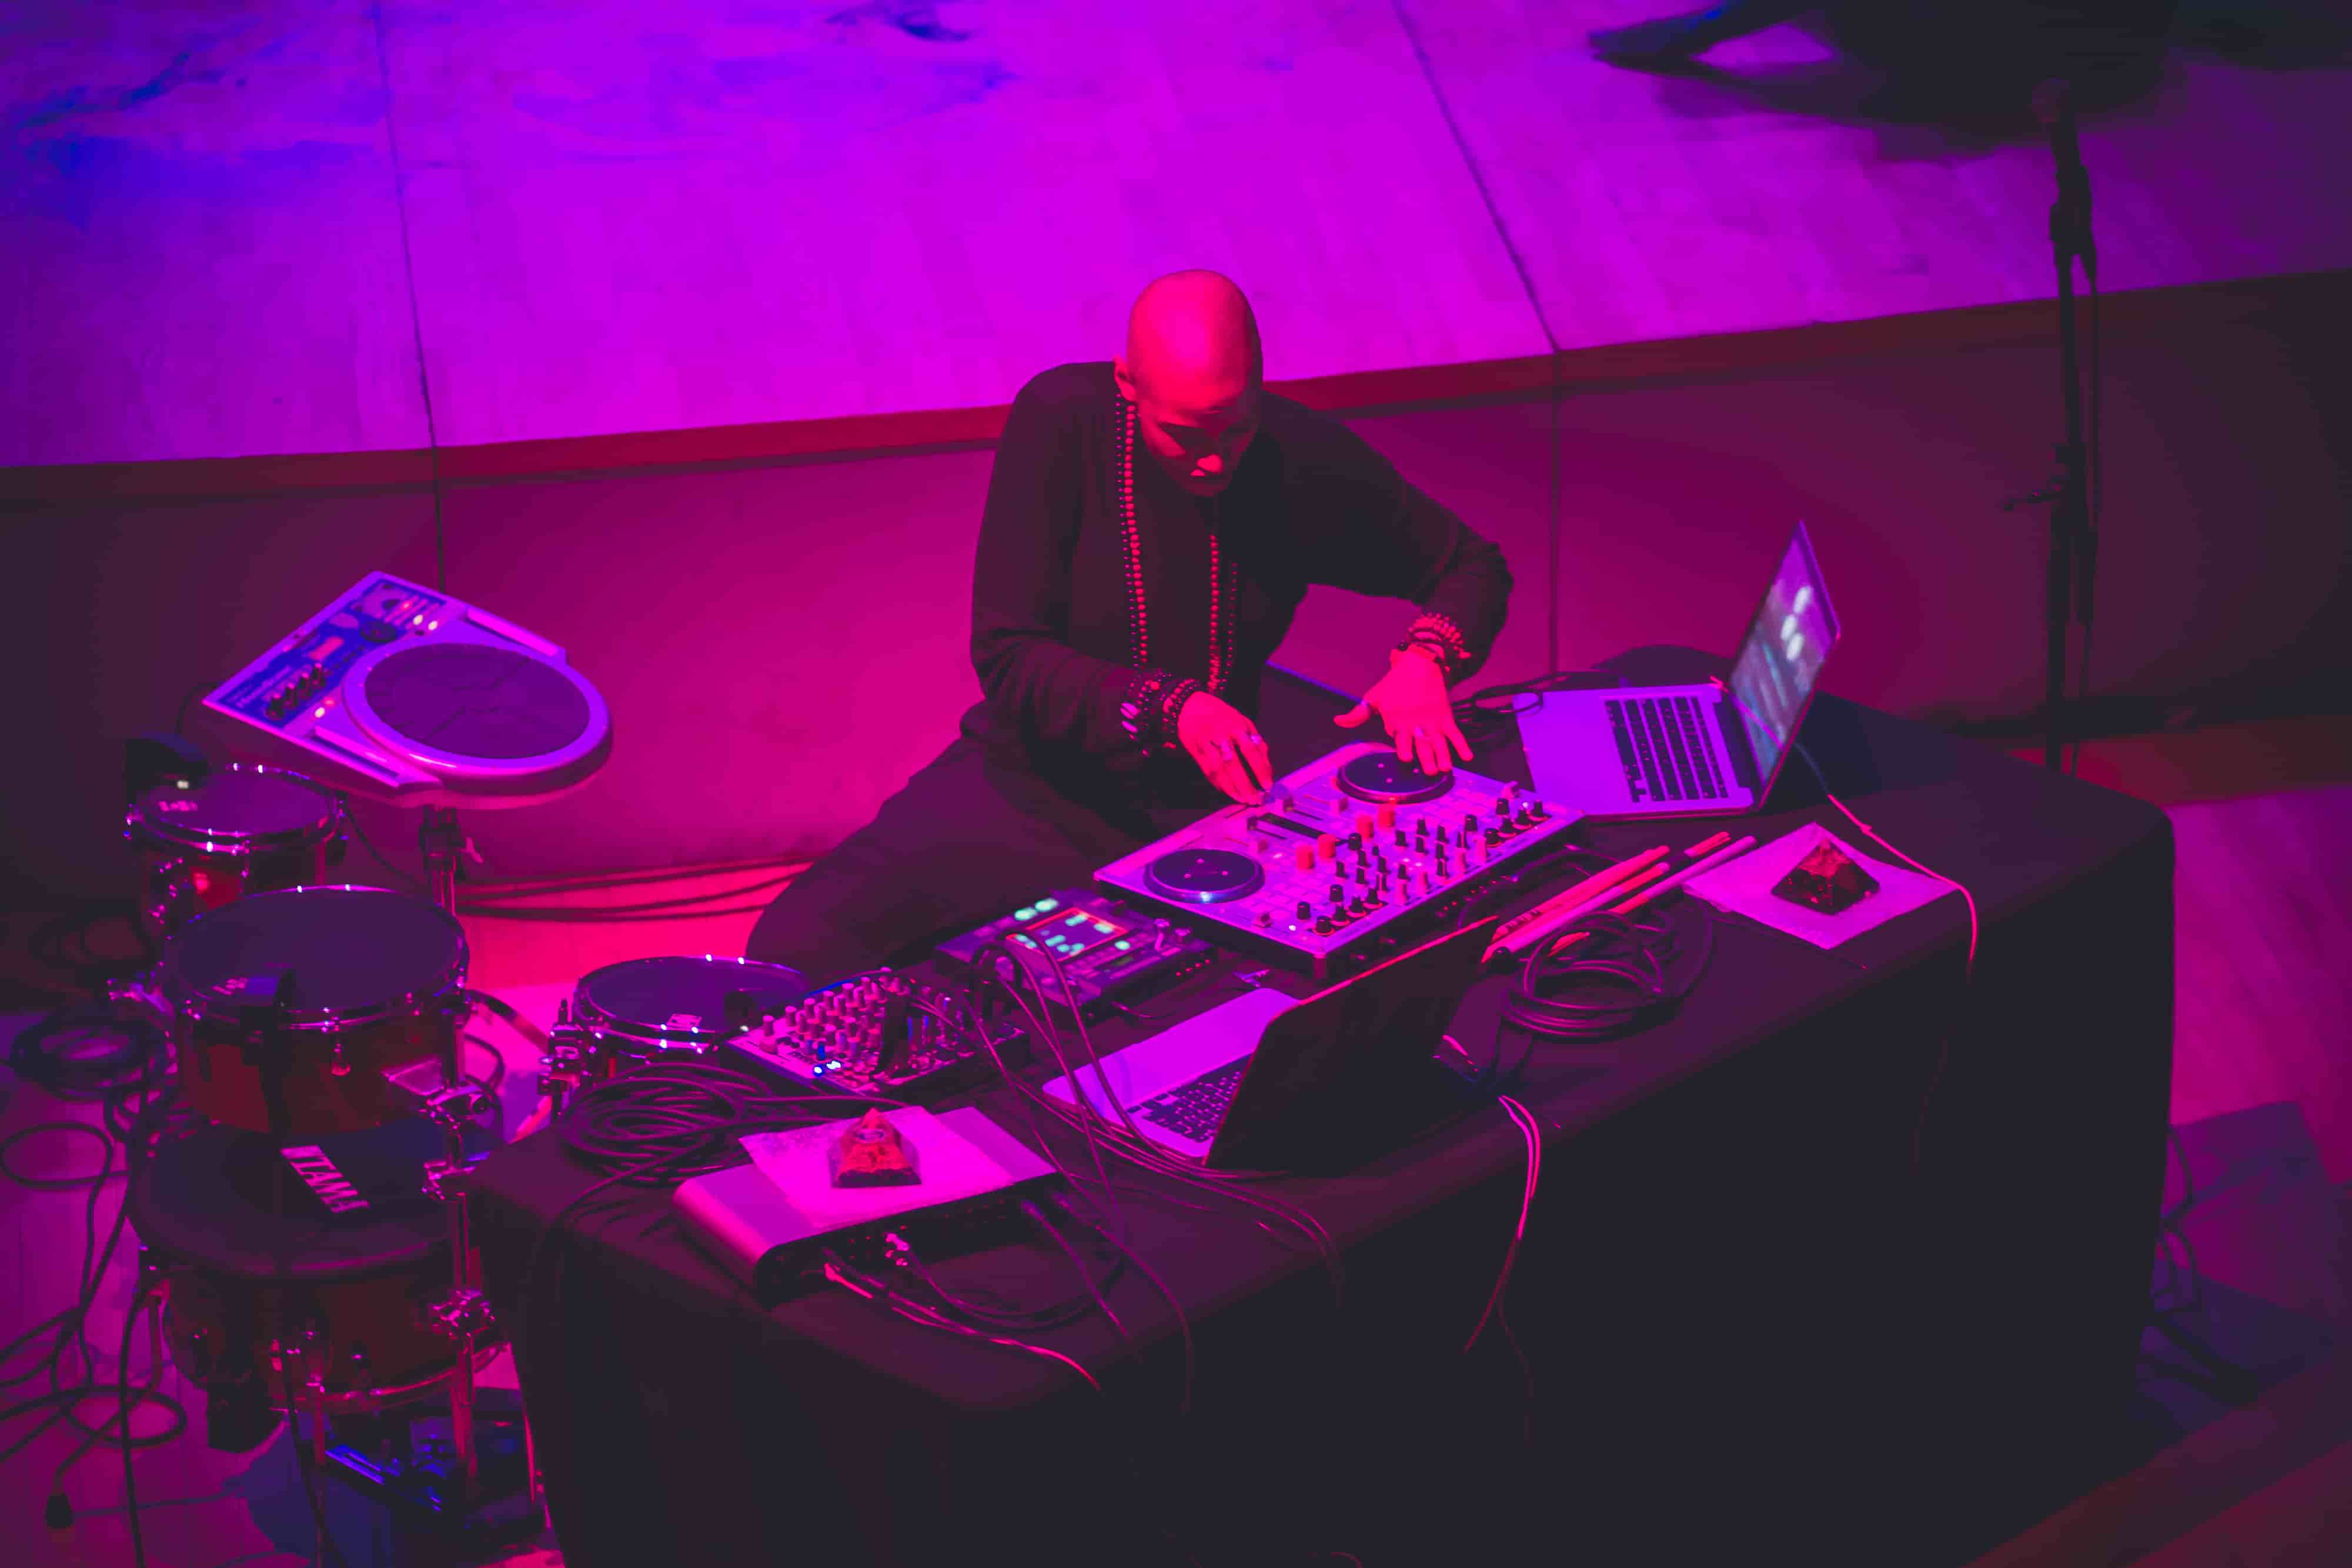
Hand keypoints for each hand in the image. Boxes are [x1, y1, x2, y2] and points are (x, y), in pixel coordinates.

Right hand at [1177, 692, 1271, 804]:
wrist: (1189, 706)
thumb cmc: (1221, 714)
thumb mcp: (1243, 721)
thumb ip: (1256, 741)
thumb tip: (1267, 766)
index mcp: (1236, 726)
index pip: (1250, 750)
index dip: (1260, 769)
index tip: (1268, 785)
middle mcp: (1220, 735)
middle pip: (1233, 763)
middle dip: (1245, 784)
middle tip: (1255, 800)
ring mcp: (1205, 744)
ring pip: (1218, 770)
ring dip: (1231, 788)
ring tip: (1242, 800)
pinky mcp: (1195, 752)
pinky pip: (1207, 771)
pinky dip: (1218, 784)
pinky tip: (1228, 792)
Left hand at [1334, 648, 1471, 774]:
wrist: (1418, 665)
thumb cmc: (1393, 684)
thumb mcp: (1373, 698)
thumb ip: (1357, 714)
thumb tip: (1337, 721)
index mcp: (1397, 720)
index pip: (1400, 738)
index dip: (1403, 748)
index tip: (1406, 758)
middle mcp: (1416, 723)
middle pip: (1422, 743)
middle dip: (1426, 757)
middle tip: (1430, 771)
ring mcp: (1432, 721)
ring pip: (1439, 742)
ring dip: (1443, 755)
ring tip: (1446, 769)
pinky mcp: (1446, 717)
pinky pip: (1456, 734)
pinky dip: (1462, 745)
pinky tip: (1467, 758)